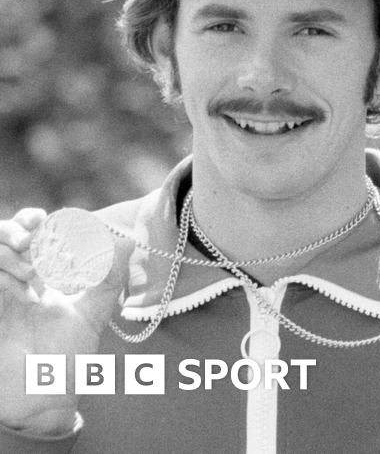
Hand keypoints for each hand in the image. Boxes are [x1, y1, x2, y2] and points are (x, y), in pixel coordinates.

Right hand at [0, 208, 130, 435]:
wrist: (44, 398)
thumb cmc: (68, 357)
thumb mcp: (94, 314)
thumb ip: (109, 280)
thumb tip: (129, 243)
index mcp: (40, 277)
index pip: (29, 233)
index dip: (34, 221)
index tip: (46, 222)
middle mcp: (14, 282)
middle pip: (4, 236)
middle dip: (16, 229)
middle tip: (32, 240)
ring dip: (6, 251)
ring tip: (28, 270)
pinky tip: (16, 282)